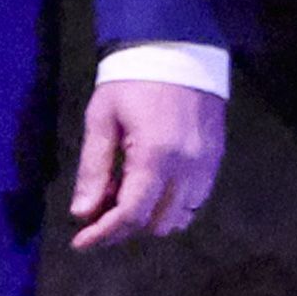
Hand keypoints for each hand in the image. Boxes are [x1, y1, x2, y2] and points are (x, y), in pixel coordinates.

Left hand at [65, 76, 226, 250]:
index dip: (104, 234)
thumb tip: (82, 213)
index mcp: (155, 156)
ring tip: (119, 198)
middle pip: (156, 222)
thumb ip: (93, 169)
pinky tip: (145, 191)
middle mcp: (188, 167)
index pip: (131, 214)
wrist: (175, 52)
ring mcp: (207, 165)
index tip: (80, 244)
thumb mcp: (100, 121)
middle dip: (123, 228)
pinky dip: (169, 206)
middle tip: (95, 216)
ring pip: (179, 217)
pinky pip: (195, 200)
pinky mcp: (216, 159)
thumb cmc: (129, 82)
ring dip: (147, 219)